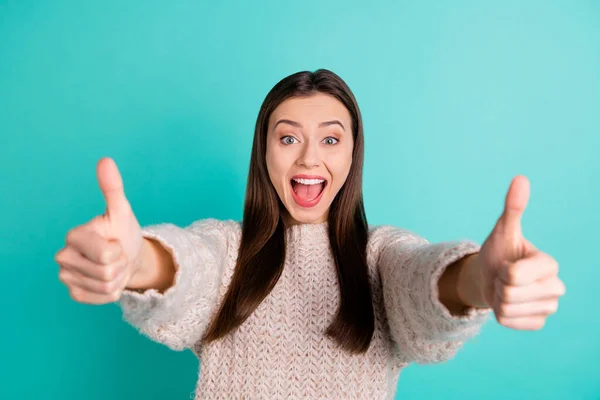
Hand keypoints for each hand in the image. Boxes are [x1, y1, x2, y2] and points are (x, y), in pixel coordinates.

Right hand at [55, 157, 143, 303]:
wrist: (128, 255)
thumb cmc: (122, 231)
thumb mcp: (122, 211)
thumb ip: (112, 188)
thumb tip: (105, 160)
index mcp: (73, 235)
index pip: (105, 254)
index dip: (118, 250)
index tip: (115, 241)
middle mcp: (64, 256)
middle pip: (105, 272)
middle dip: (119, 264)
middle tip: (116, 254)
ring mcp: (67, 277)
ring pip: (105, 287)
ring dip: (118, 278)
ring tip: (113, 265)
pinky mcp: (74, 293)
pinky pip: (102, 298)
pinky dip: (113, 291)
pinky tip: (109, 279)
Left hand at [477, 175, 565, 329]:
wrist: (491, 277)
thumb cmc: (499, 251)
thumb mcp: (503, 230)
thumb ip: (513, 207)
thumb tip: (520, 179)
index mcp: (550, 264)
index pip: (515, 275)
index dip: (502, 269)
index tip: (506, 263)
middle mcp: (556, 287)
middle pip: (510, 293)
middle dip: (498, 285)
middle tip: (503, 277)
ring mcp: (549, 307)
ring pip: (507, 309)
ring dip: (497, 299)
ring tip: (504, 288)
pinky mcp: (538, 323)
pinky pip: (508, 321)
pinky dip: (500, 314)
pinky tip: (507, 304)